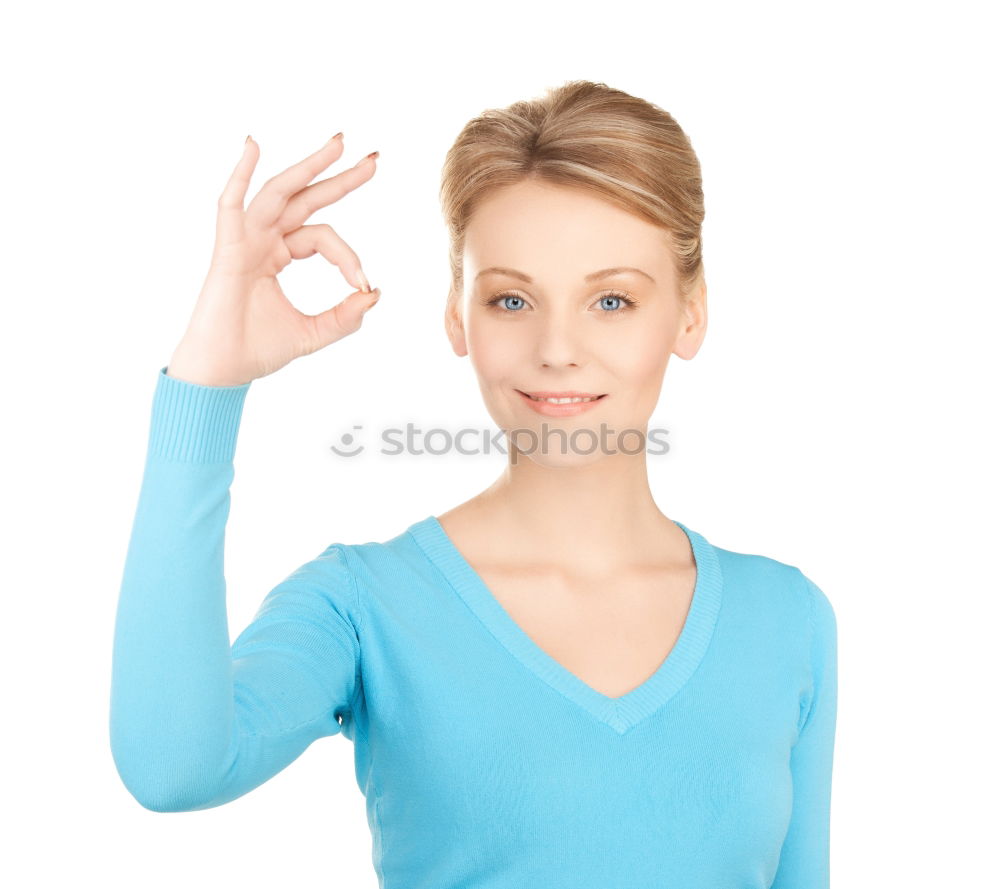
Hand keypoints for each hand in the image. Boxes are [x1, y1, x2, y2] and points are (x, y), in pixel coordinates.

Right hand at [166, 134, 380, 386]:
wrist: (223, 372)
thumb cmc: (257, 350)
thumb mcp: (314, 333)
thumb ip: (345, 316)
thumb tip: (374, 293)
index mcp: (279, 254)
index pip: (324, 237)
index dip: (349, 257)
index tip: (364, 283)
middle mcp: (262, 240)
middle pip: (306, 199)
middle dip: (340, 178)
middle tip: (374, 159)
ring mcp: (244, 241)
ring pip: (280, 193)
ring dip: (309, 166)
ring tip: (340, 144)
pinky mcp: (227, 250)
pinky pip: (231, 205)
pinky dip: (239, 175)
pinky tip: (252, 146)